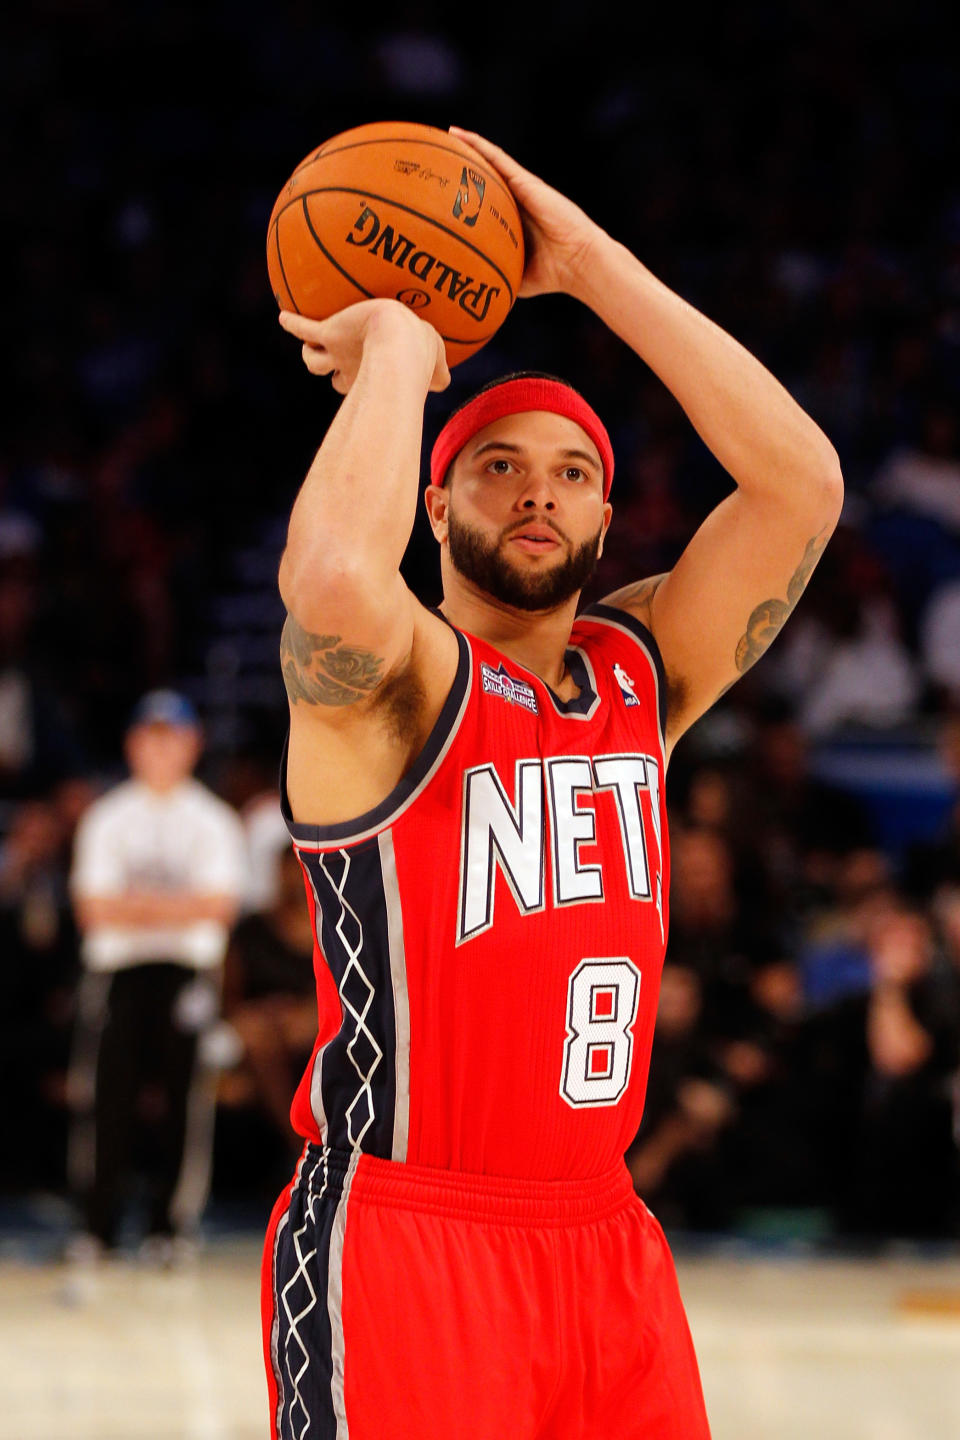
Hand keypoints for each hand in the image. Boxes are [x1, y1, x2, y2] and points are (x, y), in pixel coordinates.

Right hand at [279, 299, 449, 394]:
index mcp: (372, 375)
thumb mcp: (435, 358)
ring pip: (313, 361)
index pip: (360, 385)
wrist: (398, 336)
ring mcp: (337, 350)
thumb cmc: (419, 349)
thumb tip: (443, 382)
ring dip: (311, 355)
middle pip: (335, 376)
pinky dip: (293, 324)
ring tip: (309, 345)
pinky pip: (303, 329)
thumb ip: (438, 373)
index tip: (363, 381)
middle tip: (337, 364)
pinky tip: (283, 316)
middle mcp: (351, 368)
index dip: (359, 384)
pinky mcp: (328, 332)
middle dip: (336, 374)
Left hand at [449, 127, 604, 297]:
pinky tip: (459, 135)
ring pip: (489, 162)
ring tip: (445, 137)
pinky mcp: (525, 181)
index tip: (441, 192)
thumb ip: (497, 277)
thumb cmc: (553, 274)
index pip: (484, 203)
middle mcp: (516, 201)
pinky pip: (497, 158)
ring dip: (468, 148)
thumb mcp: (517, 278)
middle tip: (438, 161)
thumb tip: (473, 297)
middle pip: (485, 179)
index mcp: (512, 221)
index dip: (465, 195)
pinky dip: (478, 145)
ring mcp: (521, 188)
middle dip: (463, 167)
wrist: (578, 261)